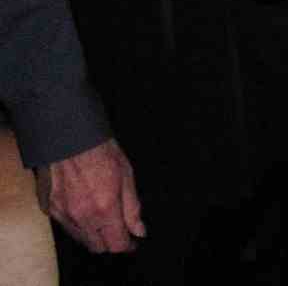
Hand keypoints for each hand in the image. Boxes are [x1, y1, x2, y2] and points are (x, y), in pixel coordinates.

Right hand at [36, 138, 144, 253]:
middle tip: (120, 231)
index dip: (127, 245)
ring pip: (81, 239)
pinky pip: (66, 226)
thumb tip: (139, 231)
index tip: (133, 241)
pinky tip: (86, 209)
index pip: (116, 244)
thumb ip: (132, 208)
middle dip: (111, 242)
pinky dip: (78, 224)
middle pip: (97, 246)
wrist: (70, 138)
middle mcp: (82, 217)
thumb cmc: (102, 153)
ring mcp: (63, 215)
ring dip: (94, 235)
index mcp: (105, 208)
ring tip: (104, 219)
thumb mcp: (127, 176)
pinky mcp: (50, 209)